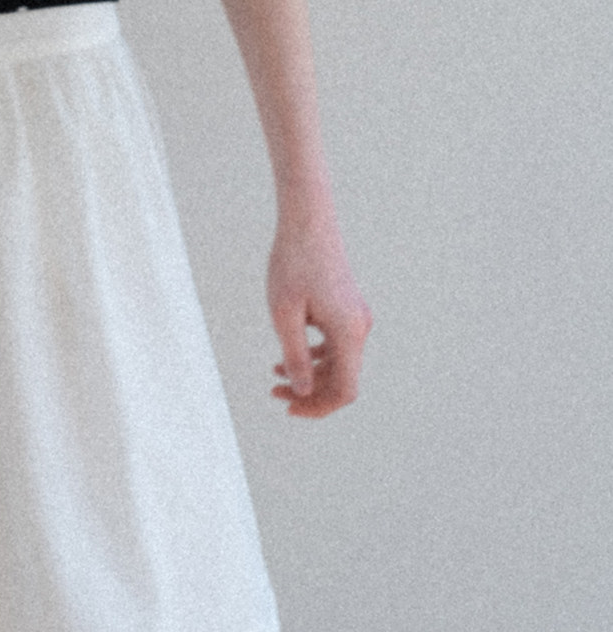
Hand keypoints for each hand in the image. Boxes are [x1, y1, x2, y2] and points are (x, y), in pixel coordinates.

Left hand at [266, 209, 371, 417]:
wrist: (307, 223)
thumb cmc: (292, 264)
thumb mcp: (284, 315)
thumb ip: (295, 356)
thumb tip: (303, 392)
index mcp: (348, 331)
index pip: (346, 390)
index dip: (319, 407)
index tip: (289, 408)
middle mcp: (359, 327)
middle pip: (342, 380)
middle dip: (309, 393)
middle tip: (273, 393)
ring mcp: (356, 319)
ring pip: (338, 364)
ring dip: (309, 376)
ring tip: (274, 376)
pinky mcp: (347, 311)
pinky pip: (336, 347)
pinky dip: (314, 358)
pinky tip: (285, 358)